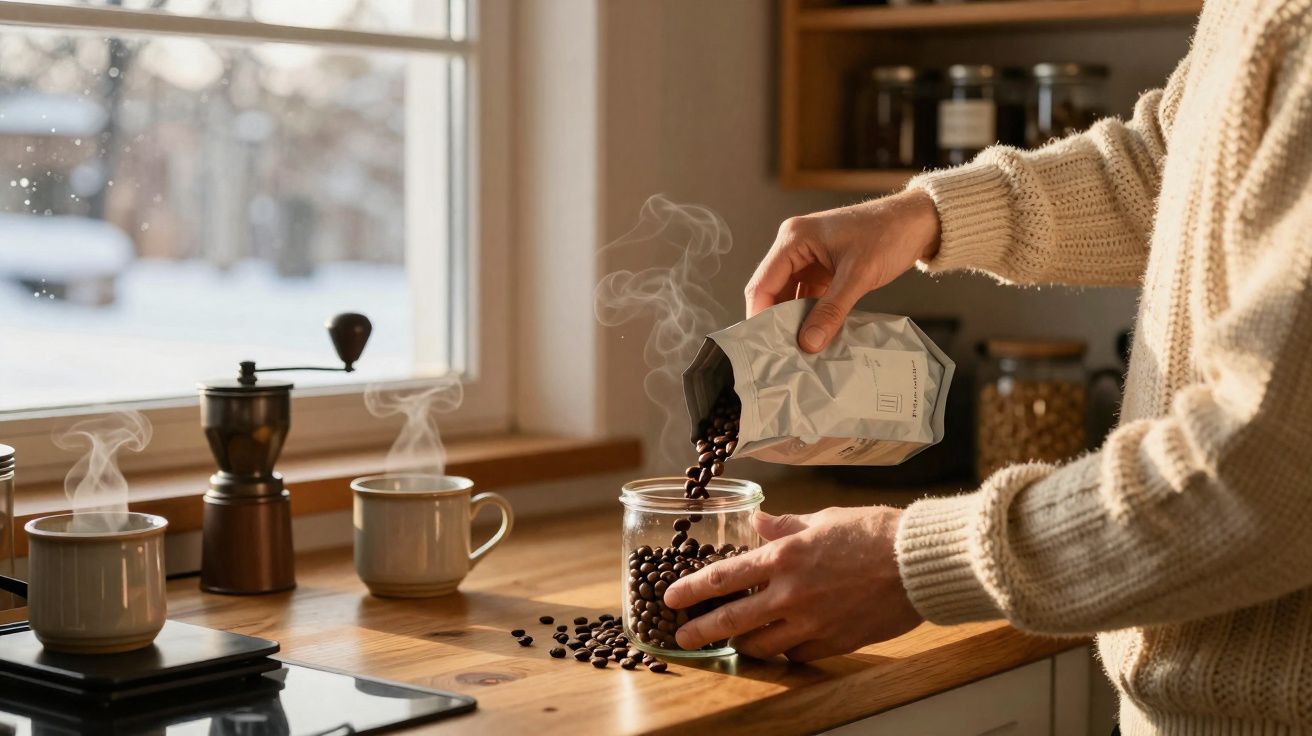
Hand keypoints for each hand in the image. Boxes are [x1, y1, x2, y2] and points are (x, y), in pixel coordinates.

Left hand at [663, 506, 922, 661]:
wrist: (917, 563)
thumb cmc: (874, 532)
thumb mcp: (823, 519)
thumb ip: (785, 527)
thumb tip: (757, 523)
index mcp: (784, 557)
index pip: (723, 577)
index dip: (691, 589)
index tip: (670, 597)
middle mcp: (791, 593)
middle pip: (732, 620)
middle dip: (701, 631)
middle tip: (683, 637)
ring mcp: (812, 623)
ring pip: (761, 645)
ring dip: (742, 644)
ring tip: (734, 641)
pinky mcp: (834, 643)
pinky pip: (796, 654)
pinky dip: (784, 651)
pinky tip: (780, 644)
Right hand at [744, 189, 940, 352]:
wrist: (918, 221)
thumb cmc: (889, 234)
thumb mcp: (858, 275)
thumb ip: (831, 311)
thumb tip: (808, 342)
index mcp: (794, 238)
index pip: (762, 283)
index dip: (759, 316)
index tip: (763, 346)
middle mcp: (795, 245)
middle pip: (772, 291)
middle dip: (776, 322)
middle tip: (781, 353)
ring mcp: (808, 257)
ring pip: (790, 296)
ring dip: (794, 320)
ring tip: (798, 348)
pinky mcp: (823, 268)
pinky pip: (808, 296)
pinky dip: (810, 314)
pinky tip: (815, 334)